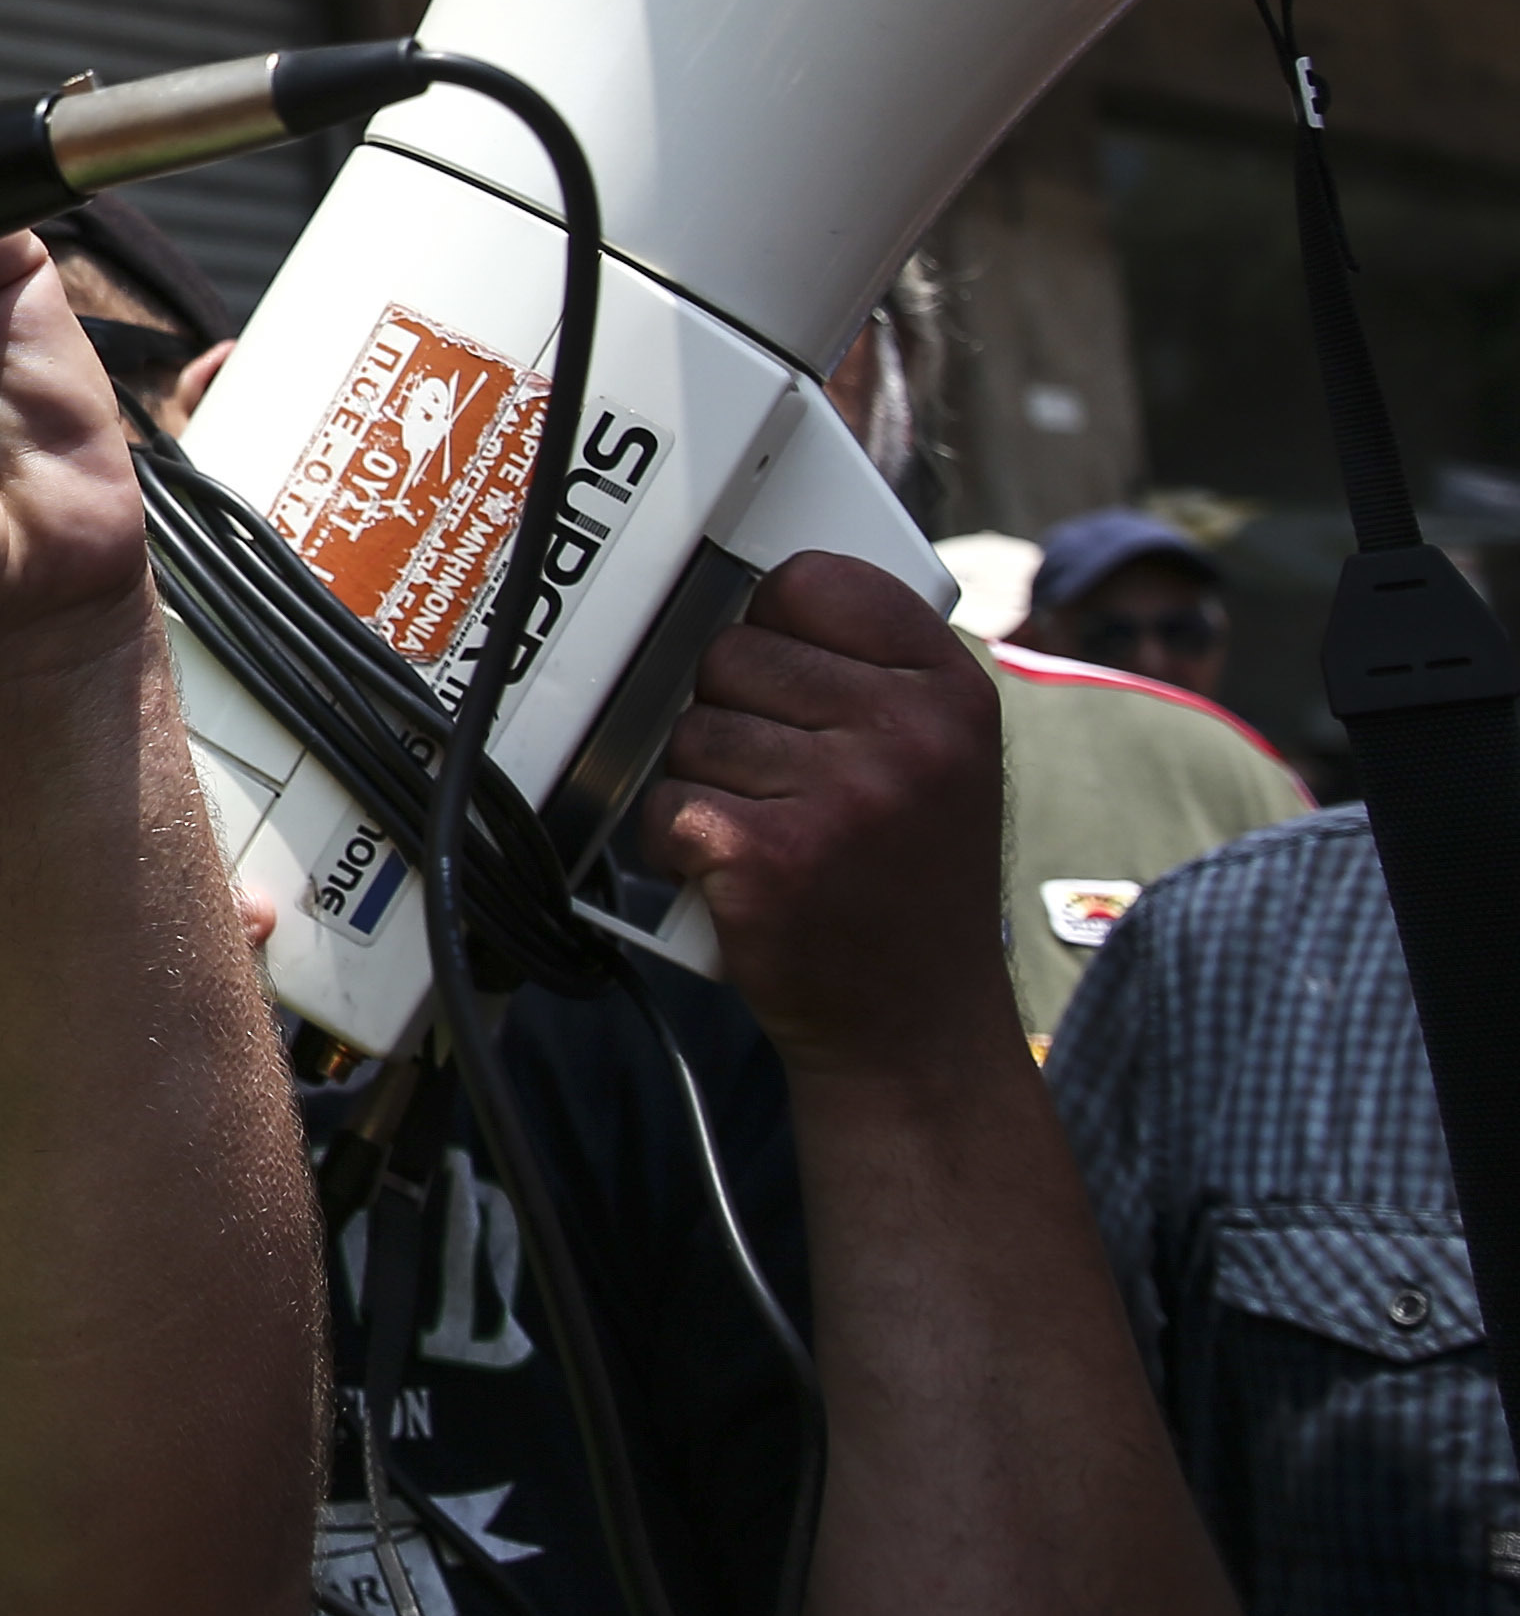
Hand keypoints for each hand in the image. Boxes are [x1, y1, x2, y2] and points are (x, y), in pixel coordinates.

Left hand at [624, 552, 1008, 1087]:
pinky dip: (674, 840)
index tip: (787, 675)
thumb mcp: (939, 757)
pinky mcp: (769, 857)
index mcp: (950, 691)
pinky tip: (728, 870)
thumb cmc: (907, 886)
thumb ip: (869, 672)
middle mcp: (908, 735)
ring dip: (704, 783)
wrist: (916, 1032)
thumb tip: (754, 586)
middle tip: (781, 784)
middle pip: (733, 652)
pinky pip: (665, 801)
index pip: (811, 582)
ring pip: (691, 729)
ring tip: (765, 833)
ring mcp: (842, 796)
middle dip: (733, 716)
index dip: (774, 625)